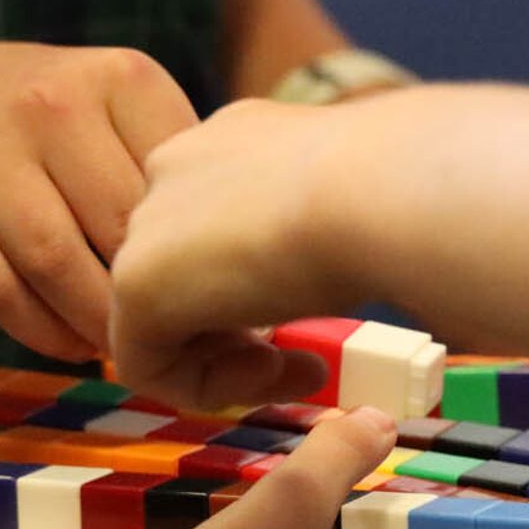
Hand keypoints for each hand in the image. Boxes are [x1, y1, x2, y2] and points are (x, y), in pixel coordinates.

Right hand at [0, 38, 200, 360]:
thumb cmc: (55, 124)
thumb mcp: (123, 113)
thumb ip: (179, 176)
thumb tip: (256, 286)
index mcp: (121, 79)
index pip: (181, 185)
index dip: (204, 254)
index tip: (220, 295)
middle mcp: (52, 104)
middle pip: (121, 229)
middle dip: (155, 297)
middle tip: (181, 339)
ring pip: (57, 264)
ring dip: (98, 325)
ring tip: (128, 347)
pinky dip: (43, 331)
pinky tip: (75, 345)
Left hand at [109, 97, 383, 410]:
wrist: (380, 192)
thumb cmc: (394, 195)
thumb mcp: (347, 208)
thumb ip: (311, 235)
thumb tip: (319, 269)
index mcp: (233, 140)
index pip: (218, 231)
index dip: (263, 291)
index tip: (318, 312)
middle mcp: (178, 168)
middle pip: (186, 277)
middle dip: (242, 332)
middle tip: (308, 358)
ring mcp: (148, 223)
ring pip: (164, 320)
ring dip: (231, 362)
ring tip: (303, 369)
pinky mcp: (135, 283)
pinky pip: (146, 363)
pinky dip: (205, 388)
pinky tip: (269, 373)